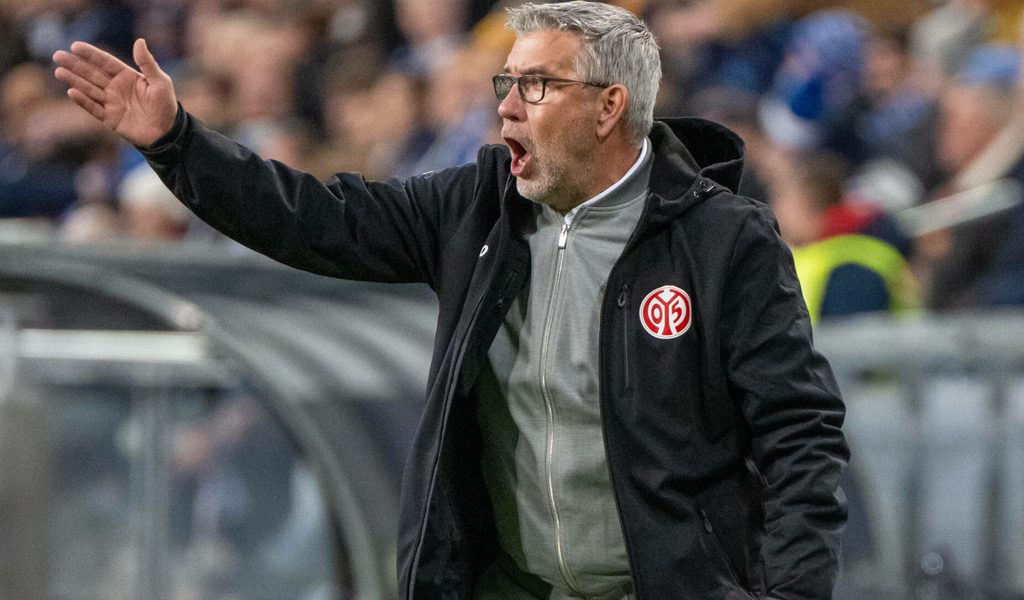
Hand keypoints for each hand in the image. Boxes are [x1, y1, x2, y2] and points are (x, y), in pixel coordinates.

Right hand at [53, 38, 177, 147]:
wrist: (167, 133)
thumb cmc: (166, 105)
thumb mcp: (160, 82)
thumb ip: (148, 63)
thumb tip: (139, 41)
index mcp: (127, 76)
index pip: (105, 62)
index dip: (91, 54)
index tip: (75, 46)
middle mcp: (116, 88)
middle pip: (92, 74)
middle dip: (75, 65)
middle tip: (57, 55)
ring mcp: (112, 103)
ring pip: (89, 89)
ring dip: (74, 80)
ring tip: (59, 71)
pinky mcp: (110, 118)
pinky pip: (94, 108)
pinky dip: (83, 101)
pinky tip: (72, 92)